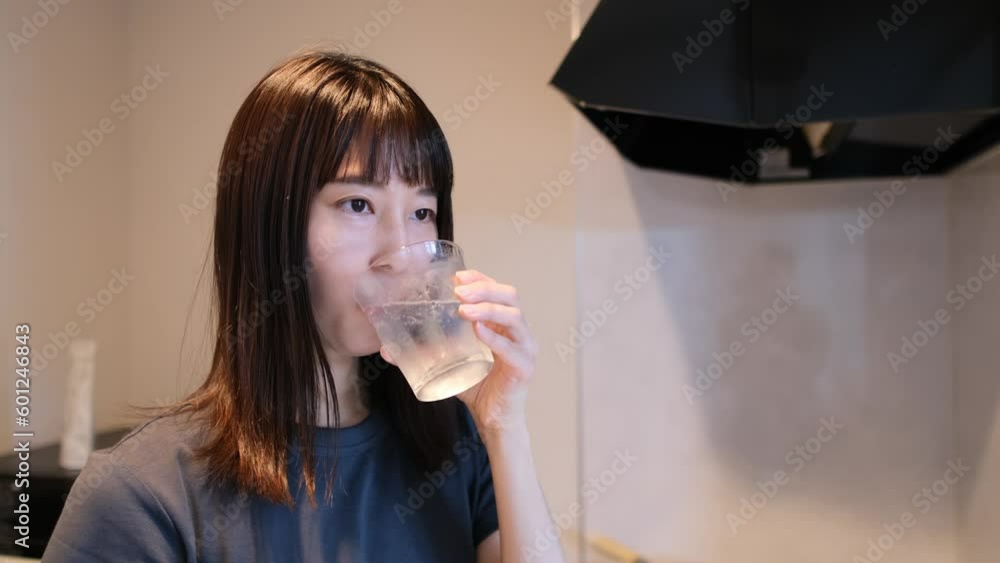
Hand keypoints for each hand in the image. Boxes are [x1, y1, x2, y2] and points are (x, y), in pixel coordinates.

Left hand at [379, 269, 537, 433]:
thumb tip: (387, 349)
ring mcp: (525, 347)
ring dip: (488, 309)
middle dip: (484, 288)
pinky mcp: (523, 367)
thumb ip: (424, 352)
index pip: (497, 290)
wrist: (493, 419)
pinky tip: (479, 332)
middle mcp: (517, 331)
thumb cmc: (477, 386)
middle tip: (459, 291)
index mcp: (503, 323)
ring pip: (514, 317)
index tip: (458, 276)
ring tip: (464, 310)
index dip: (480, 278)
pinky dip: (496, 338)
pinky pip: (512, 348)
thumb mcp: (449, 362)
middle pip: (509, 296)